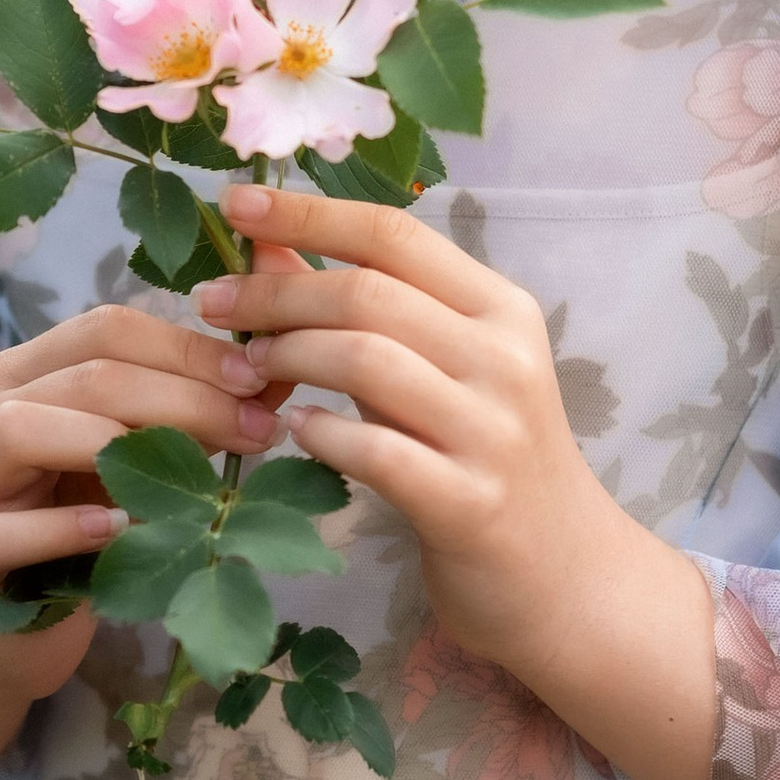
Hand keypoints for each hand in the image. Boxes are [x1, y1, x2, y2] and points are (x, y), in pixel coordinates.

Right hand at [0, 297, 285, 779]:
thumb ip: (180, 419)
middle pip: (82, 375)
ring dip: (113, 443)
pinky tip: (115, 531)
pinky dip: (57, 529)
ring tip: (191, 475)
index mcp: (25, 375)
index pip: (106, 330)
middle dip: (182, 397)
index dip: (188, 349)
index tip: (260, 379)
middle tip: (254, 431)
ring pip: (19, 429)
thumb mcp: (127, 467)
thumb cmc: (72, 535)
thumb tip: (272, 381)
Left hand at [194, 183, 715, 779]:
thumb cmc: (483, 459)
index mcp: (500, 309)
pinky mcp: (472, 504)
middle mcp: (505, 358)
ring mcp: (493, 432)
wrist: (566, 579)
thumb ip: (357, 306)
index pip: (395, 234)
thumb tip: (265, 239)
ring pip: (369, 360)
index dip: (309, 211)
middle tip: (212, 303)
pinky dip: (322, 433)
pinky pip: (378, 451)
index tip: (236, 200)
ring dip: (288, 356)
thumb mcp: (433, 369)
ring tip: (244, 369)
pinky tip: (291, 430)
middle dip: (276, 292)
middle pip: (370, 294)